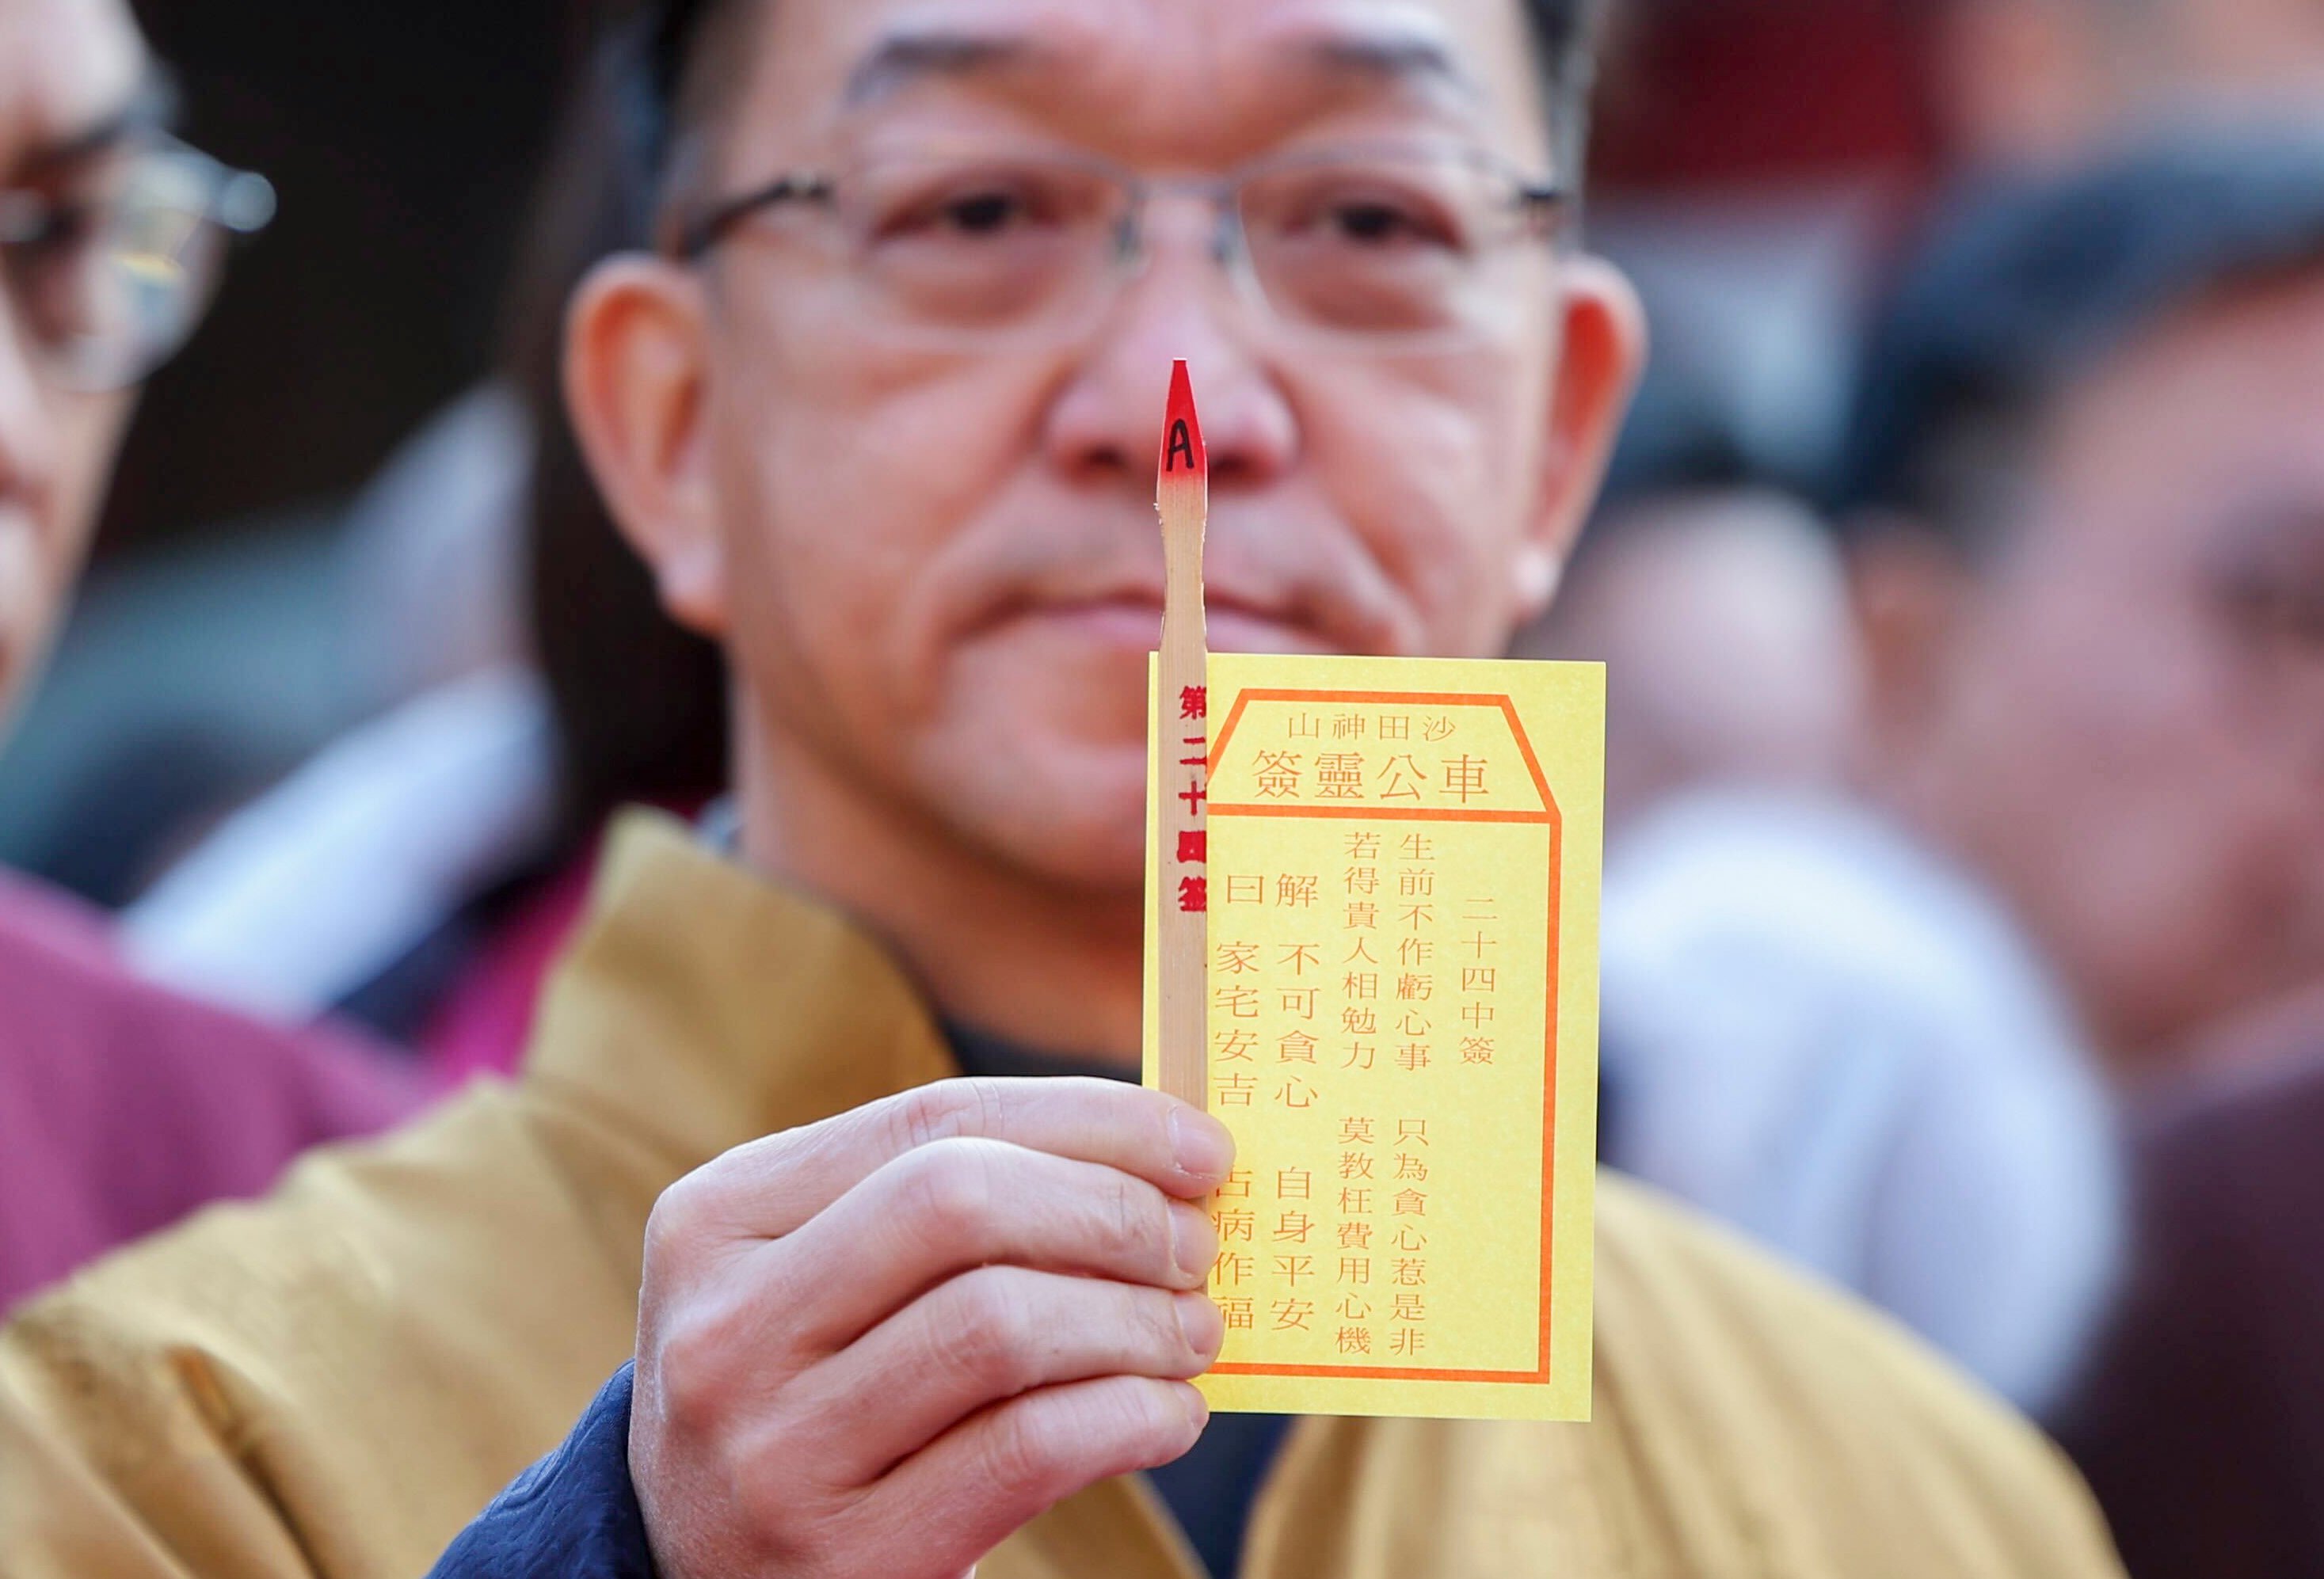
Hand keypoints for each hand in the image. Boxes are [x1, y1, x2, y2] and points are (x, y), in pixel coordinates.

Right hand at [629, 1077, 1234, 1578]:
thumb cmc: (812, 1401)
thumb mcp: (818, 1284)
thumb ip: (940, 1209)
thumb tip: (1156, 1152)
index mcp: (719, 1218)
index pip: (934, 1119)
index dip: (1091, 1119)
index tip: (1199, 1143)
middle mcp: (726, 1326)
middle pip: (963, 1203)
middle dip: (1114, 1211)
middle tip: (1197, 1244)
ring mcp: (775, 1449)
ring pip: (999, 1326)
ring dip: (1135, 1320)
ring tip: (1192, 1333)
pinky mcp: (843, 1557)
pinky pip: (1023, 1451)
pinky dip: (1127, 1418)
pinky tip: (1168, 1414)